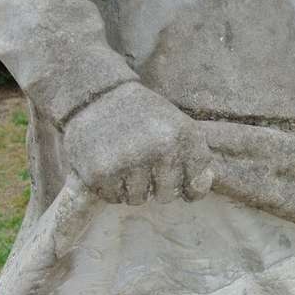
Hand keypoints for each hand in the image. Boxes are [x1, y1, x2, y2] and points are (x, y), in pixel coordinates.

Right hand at [63, 83, 212, 204]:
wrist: (98, 94)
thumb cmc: (144, 116)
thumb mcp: (178, 127)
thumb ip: (195, 159)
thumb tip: (196, 192)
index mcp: (184, 136)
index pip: (195, 187)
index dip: (184, 185)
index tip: (172, 172)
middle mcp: (161, 148)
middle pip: (165, 196)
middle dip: (154, 185)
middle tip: (141, 159)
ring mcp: (131, 160)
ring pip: (137, 199)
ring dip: (130, 187)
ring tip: (123, 159)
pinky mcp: (102, 171)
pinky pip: (113, 197)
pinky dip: (109, 187)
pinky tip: (107, 162)